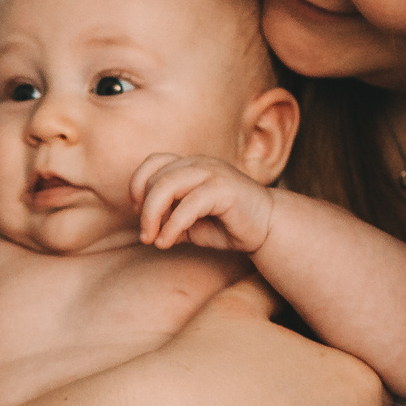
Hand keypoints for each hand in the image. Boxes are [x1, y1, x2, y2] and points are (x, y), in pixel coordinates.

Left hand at [131, 152, 275, 251]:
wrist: (267, 228)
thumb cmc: (227, 224)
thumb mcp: (190, 224)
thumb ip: (168, 220)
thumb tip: (147, 231)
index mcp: (190, 166)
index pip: (153, 163)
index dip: (138, 186)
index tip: (138, 212)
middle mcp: (200, 164)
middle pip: (156, 178)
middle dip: (144, 210)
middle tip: (145, 235)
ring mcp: (213, 173)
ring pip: (167, 185)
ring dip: (152, 215)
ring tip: (152, 239)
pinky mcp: (224, 188)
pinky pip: (188, 204)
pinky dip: (172, 225)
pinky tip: (168, 242)